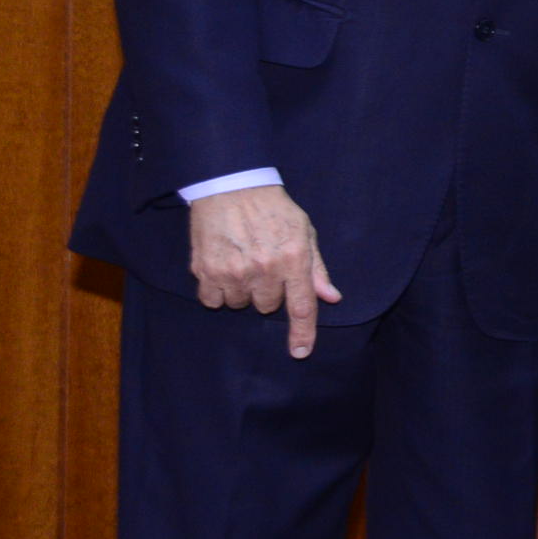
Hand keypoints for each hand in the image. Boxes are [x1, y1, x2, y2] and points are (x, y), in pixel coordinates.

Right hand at [187, 185, 340, 358]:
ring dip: (242, 290)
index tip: (300, 353)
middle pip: (267, 306)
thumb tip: (331, 298)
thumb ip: (316, 268)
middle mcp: (265, 269)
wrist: (231, 185)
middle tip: (263, 264)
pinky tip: (222, 267)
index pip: (301, 306)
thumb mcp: (304, 232)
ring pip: (240, 304)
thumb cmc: (273, 208)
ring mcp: (234, 271)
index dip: (302, 334)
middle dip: (267, 291)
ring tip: (241, 261)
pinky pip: (213, 300)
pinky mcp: (206, 270)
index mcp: (294, 259)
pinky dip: (217, 290)